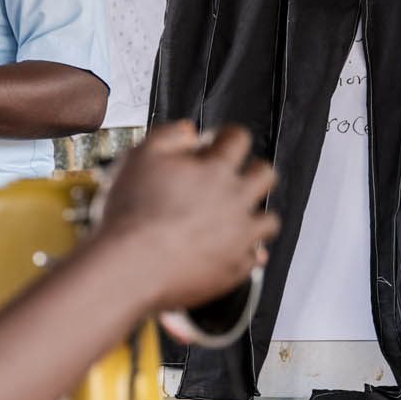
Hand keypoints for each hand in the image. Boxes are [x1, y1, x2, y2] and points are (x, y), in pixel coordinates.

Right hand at [97, 123, 279, 311]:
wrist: (131, 265)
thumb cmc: (131, 213)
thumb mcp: (139, 156)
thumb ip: (168, 136)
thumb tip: (189, 132)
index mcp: (215, 169)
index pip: (238, 138)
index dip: (226, 135)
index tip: (216, 141)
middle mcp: (236, 200)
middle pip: (265, 175)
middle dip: (252, 169)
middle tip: (232, 175)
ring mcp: (240, 235)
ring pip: (269, 219)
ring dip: (254, 213)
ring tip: (232, 215)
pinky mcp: (235, 267)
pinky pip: (254, 257)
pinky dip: (245, 251)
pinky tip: (228, 248)